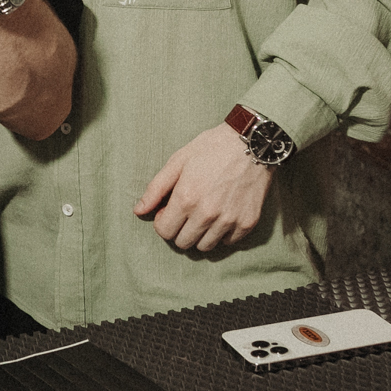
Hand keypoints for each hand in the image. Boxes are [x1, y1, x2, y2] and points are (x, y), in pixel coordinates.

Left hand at [133, 123, 273, 251]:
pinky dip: (222, 233)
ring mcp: (229, 220)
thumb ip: (156, 188)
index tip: (169, 210)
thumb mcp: (178, 161)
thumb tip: (138, 211)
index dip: (162, 222)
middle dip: (179, 230)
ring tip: (203, 214)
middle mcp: (207, 214)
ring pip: (205, 247)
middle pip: (183, 243)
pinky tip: (222, 215)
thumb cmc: (212, 148)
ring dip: (200, 234)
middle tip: (186, 212)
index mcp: (186, 198)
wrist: (252, 143)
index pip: (164, 232)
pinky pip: (228, 242)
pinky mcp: (247, 223)